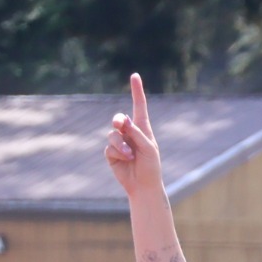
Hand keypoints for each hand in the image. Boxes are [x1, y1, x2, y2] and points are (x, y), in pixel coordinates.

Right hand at [104, 73, 163, 196]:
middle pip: (118, 119)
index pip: (139, 106)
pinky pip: (110, 147)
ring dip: (121, 144)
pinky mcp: (112, 153)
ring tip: (130, 155)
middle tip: (119, 124)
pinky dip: (118, 153)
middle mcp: (130, 133)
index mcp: (142, 128)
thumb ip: (136, 133)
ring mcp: (120, 143)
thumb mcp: (148, 148)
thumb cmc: (151, 166)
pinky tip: (126, 160)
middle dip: (118, 121)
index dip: (136, 91)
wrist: (144, 186)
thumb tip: (123, 121)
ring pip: (112, 135)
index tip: (135, 76)